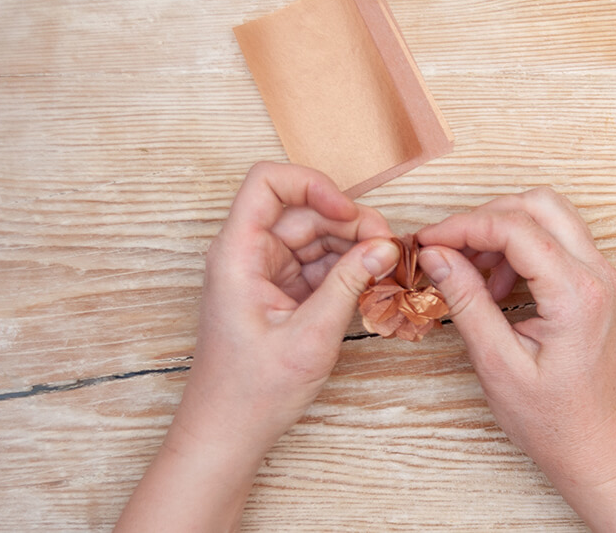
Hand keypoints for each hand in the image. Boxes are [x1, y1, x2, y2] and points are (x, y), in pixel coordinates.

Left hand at [182, 161, 398, 447]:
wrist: (228, 432)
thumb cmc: (251, 392)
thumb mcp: (309, 337)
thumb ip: (347, 285)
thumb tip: (383, 246)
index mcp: (238, 253)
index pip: (267, 182)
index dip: (311, 184)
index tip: (348, 213)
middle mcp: (248, 254)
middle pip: (303, 212)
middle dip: (349, 224)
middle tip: (387, 250)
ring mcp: (265, 271)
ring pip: (315, 236)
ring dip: (352, 247)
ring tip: (385, 270)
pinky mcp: (280, 290)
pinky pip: (317, 263)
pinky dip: (345, 270)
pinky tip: (370, 285)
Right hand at [416, 188, 615, 531]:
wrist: (599, 448)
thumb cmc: (553, 420)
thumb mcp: (497, 363)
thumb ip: (467, 301)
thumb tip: (436, 255)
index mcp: (576, 294)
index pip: (514, 228)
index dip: (462, 226)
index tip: (427, 241)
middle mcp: (597, 274)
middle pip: (538, 203)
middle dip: (485, 217)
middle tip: (447, 247)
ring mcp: (601, 276)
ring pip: (549, 214)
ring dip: (503, 229)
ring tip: (470, 271)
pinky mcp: (595, 284)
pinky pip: (556, 239)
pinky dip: (519, 246)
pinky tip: (495, 285)